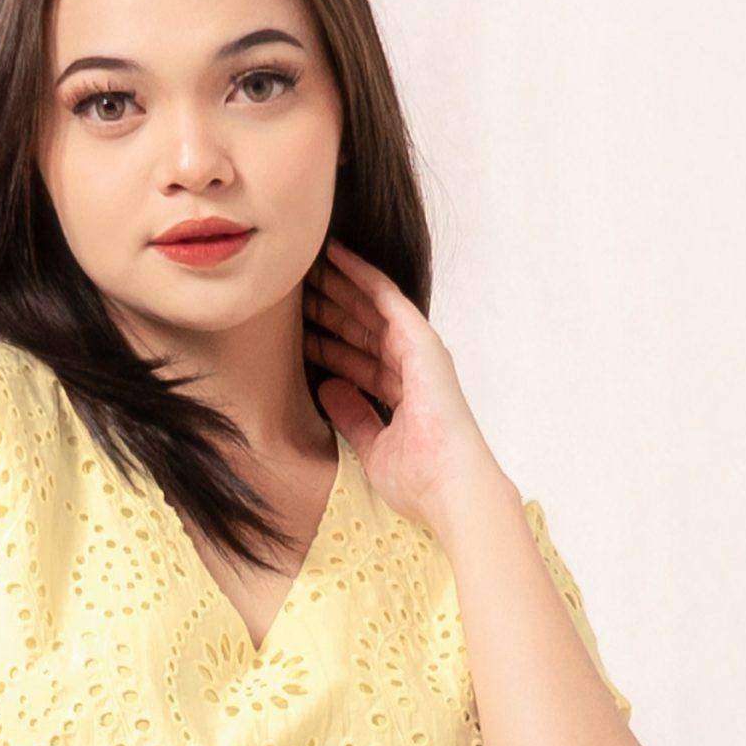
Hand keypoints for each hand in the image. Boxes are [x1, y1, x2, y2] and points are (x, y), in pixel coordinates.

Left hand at [303, 239, 510, 525]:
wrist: (450, 489)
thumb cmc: (418, 481)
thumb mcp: (371, 447)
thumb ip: (352, 416)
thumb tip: (328, 388)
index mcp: (402, 393)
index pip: (358, 360)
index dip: (328, 342)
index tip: (295, 329)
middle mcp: (411, 367)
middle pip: (362, 329)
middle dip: (330, 306)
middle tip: (295, 285)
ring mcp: (419, 352)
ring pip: (370, 308)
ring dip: (339, 285)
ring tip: (308, 262)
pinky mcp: (422, 342)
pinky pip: (387, 298)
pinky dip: (362, 276)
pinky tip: (337, 256)